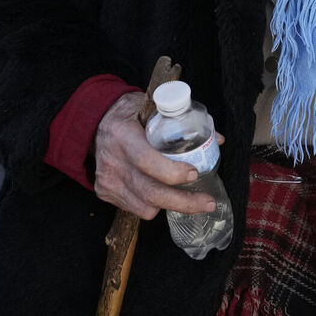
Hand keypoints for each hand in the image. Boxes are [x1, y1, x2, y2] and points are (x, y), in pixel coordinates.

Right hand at [92, 92, 224, 219]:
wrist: (97, 123)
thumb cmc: (131, 113)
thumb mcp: (154, 107)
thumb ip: (183, 120)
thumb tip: (218, 140)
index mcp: (123, 135)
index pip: (147, 160)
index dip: (172, 172)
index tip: (195, 173)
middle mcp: (112, 161)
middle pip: (150, 192)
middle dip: (183, 202)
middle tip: (208, 203)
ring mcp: (107, 179)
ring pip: (145, 206)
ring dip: (171, 204)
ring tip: (188, 198)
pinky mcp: (105, 192)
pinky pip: (136, 208)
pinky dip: (153, 204)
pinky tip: (163, 192)